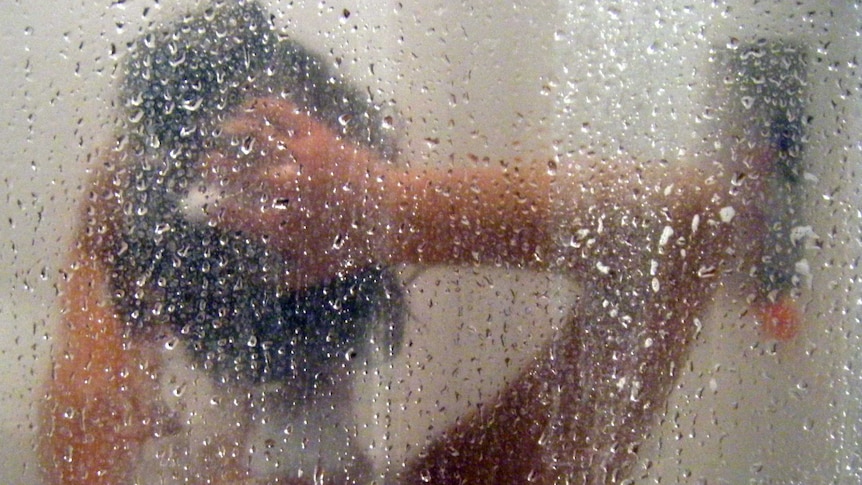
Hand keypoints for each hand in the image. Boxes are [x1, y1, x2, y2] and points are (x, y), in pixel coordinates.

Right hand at [202, 98, 384, 287]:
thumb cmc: (358, 246)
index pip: (238, 215)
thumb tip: (263, 284)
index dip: (217, 209)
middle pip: (241, 174)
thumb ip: (288, 278)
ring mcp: (303, 159)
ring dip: (235, 134)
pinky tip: (252, 105)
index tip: (207, 206)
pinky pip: (285, 115)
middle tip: (205, 165)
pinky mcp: (320, 137)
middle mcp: (289, 190)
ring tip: (223, 131)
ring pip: (258, 139)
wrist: (398, 213)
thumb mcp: (321, 270)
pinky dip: (265, 107)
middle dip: (218, 168)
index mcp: (285, 226)